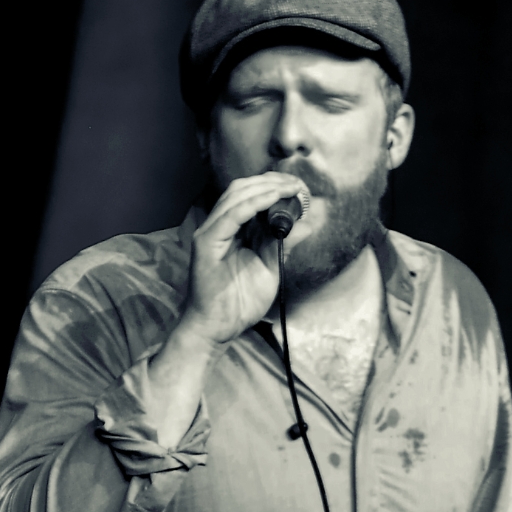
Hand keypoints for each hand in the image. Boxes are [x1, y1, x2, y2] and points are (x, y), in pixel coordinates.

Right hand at [145, 173, 306, 447]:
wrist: (219, 328)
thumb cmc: (240, 302)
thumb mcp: (271, 267)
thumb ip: (283, 243)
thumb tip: (306, 223)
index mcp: (234, 230)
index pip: (252, 196)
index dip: (276, 187)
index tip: (301, 189)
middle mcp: (220, 226)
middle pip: (243, 189)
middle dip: (273, 183)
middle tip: (299, 187)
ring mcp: (211, 233)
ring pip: (236, 197)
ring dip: (266, 190)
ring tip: (290, 190)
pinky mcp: (205, 244)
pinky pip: (229, 217)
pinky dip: (251, 205)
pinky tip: (271, 201)